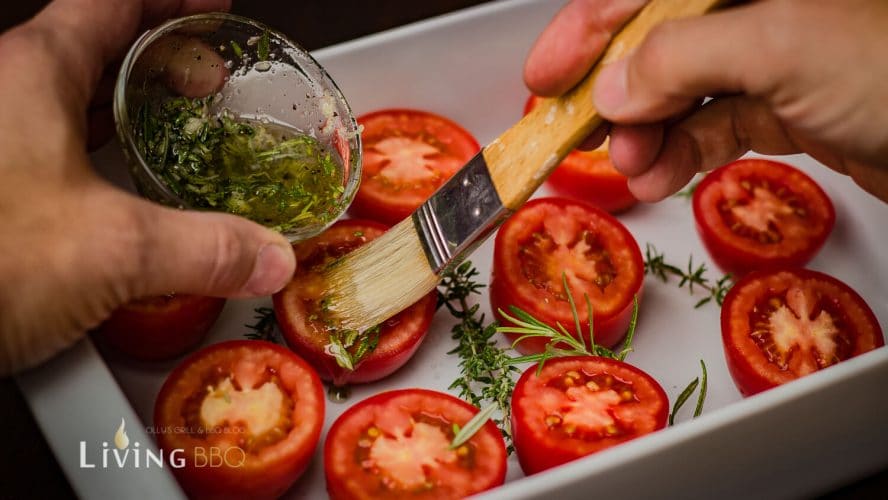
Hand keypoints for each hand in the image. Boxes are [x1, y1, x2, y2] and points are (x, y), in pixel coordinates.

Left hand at [0, 0, 295, 374]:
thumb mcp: (112, 250)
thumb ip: (205, 249)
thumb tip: (263, 255)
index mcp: (31, 75)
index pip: (111, 4)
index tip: (212, 6)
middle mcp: (5, 99)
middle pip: (91, 49)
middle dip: (158, 57)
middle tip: (207, 76)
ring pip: (69, 104)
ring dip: (126, 111)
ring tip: (177, 130)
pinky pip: (54, 156)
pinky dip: (100, 161)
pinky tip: (126, 198)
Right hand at [524, 0, 887, 202]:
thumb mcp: (782, 42)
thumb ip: (682, 58)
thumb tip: (615, 87)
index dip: (587, 28)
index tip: (547, 74)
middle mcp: (758, 6)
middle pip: (656, 40)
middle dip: (614, 92)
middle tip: (579, 132)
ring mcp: (774, 55)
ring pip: (681, 91)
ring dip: (644, 135)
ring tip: (628, 168)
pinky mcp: (788, 104)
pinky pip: (714, 126)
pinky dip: (680, 155)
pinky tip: (658, 177)